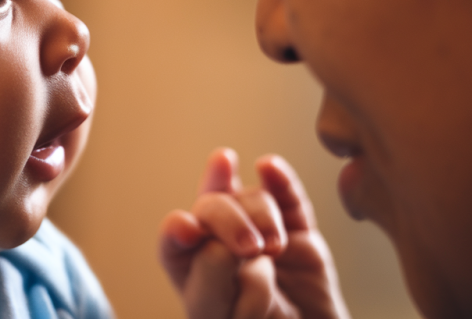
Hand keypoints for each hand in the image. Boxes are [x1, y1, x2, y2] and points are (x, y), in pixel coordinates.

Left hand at [158, 148, 350, 318]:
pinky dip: (280, 179)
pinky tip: (268, 166)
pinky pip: (287, 195)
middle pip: (212, 206)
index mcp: (189, 263)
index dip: (179, 228)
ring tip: (275, 249)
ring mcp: (258, 228)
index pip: (174, 237)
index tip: (188, 230)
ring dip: (262, 216)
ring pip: (252, 198)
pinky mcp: (296, 228)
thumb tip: (220, 239)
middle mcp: (219, 237)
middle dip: (230, 221)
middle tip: (252, 250)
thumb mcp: (220, 313)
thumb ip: (212, 275)